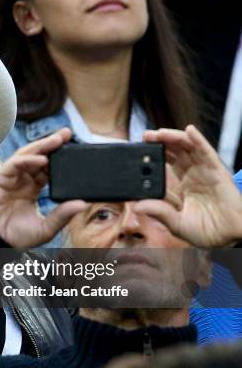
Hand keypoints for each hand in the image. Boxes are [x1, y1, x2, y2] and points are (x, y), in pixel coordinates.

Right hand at [0, 129, 86, 247]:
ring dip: (42, 146)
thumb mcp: (45, 228)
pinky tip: (42, 159)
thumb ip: (62, 215)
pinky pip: (14, 164)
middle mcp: (20, 181)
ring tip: (58, 139)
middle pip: (37, 157)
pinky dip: (28, 160)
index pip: (47, 169)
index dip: (59, 159)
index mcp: (31, 190)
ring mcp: (9, 179)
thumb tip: (82, 204)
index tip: (75, 150)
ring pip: (26, 156)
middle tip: (68, 133)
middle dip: (52, 144)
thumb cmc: (14, 237)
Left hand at [134, 125, 241, 247]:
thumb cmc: (206, 231)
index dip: (151, 158)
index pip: (163, 168)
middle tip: (145, 136)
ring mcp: (203, 171)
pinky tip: (189, 130)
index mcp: (179, 187)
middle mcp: (191, 176)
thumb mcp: (176, 224)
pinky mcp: (217, 170)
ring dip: (173, 138)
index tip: (136, 151)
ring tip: (158, 132)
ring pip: (187, 148)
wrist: (230, 236)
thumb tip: (136, 206)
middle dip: (159, 143)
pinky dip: (198, 140)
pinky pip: (206, 152)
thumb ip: (159, 213)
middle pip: (173, 153)